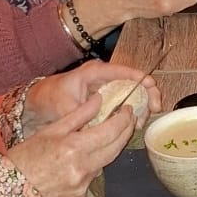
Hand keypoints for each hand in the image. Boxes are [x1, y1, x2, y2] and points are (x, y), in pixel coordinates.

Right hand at [8, 89, 147, 196]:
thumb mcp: (51, 130)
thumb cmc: (25, 158)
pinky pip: (90, 180)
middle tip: (127, 120)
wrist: (9, 191)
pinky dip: (87, 170)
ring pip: (103, 165)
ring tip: (94, 141)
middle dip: (124, 133)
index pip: (111, 131)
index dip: (124, 119)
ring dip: (103, 152)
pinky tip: (73, 166)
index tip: (128, 110)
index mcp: (74, 148)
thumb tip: (99, 99)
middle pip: (115, 148)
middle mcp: (82, 169)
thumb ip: (79, 115)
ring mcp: (82, 187)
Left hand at [21, 62, 157, 133]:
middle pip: (134, 80)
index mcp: (95, 72)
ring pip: (133, 92)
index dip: (141, 78)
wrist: (41, 100)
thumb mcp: (65, 107)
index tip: (152, 89)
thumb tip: (100, 125)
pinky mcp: (108, 98)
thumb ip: (83, 114)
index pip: (123, 71)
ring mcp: (107, 87)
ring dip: (142, 106)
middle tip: (155, 109)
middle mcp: (105, 76)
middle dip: (148, 94)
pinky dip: (133, 112)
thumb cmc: (52, 98)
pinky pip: (126, 102)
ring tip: (142, 122)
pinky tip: (135, 124)